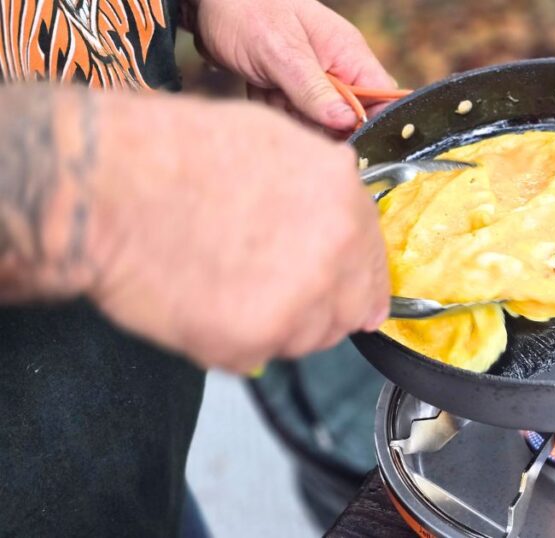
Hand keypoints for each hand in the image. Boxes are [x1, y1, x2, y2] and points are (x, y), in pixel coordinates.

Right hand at [85, 92, 389, 372]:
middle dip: (320, 307)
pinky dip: (233, 340)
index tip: (354, 297)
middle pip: (350, 309)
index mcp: (344, 198)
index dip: (359, 281)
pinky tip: (203, 301)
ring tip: (226, 286)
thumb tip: (338, 217)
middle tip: (274, 293)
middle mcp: (335, 251)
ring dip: (278, 325)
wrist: (107, 186)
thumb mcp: (274, 141)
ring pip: (306, 338)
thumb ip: (322, 187)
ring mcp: (298, 300)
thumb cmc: (174, 153)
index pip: (375, 261)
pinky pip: (258, 355)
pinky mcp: (253, 338)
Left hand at [184, 0, 394, 134]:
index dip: (373, 122)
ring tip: (271, 96)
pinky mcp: (291, 88)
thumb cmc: (246, 11)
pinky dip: (277, 113)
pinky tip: (262, 95)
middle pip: (350, 116)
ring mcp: (313, 79)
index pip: (382, 96)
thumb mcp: (282, 53)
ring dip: (295, 119)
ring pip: (319, 121)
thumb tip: (348, 122)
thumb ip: (314, 90)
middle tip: (292, 110)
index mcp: (348, 53)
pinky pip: (295, 116)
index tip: (351, 139)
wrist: (207, 2)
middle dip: (322, 124)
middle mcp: (337, 68)